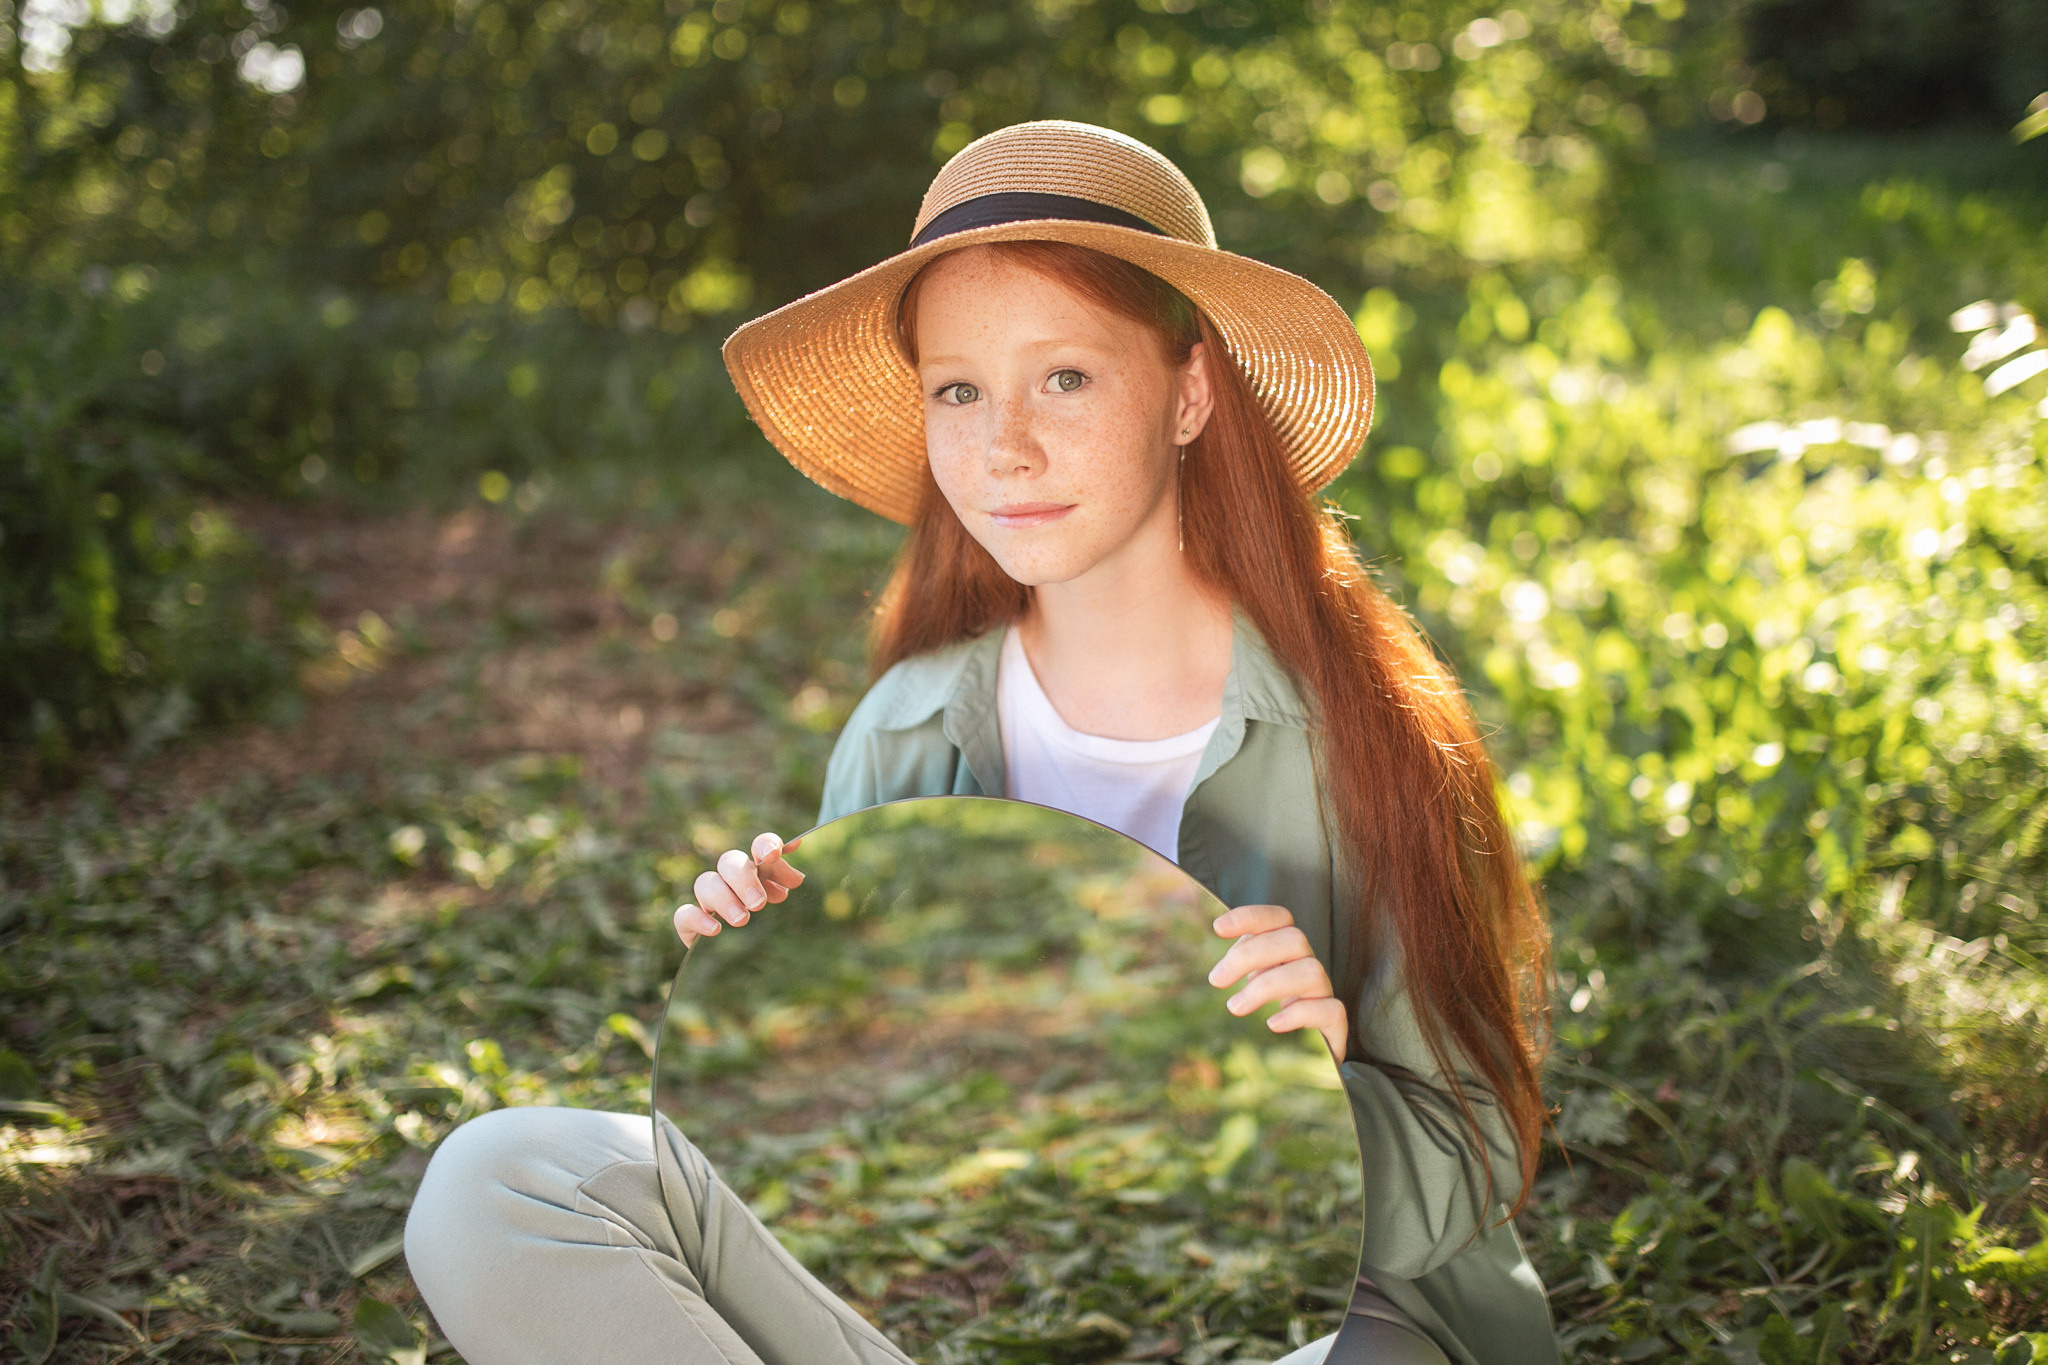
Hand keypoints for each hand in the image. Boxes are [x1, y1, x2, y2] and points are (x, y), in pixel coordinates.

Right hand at [673, 832, 803, 946]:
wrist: (741, 959)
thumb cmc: (765, 924)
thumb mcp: (778, 901)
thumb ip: (785, 885)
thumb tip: (797, 878)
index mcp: (757, 870)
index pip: (758, 847)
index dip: (764, 845)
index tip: (773, 855)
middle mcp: (730, 880)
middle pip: (728, 861)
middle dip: (744, 879)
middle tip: (759, 904)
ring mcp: (708, 901)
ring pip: (705, 883)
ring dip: (724, 899)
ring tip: (742, 920)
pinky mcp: (691, 924)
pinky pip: (684, 915)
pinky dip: (698, 919)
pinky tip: (715, 930)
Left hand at [1208, 904, 1348, 1063]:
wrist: (1307, 1056)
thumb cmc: (1273, 1015)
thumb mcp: (1254, 985)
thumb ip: (1244, 966)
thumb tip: (1220, 965)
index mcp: (1289, 952)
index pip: (1280, 918)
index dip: (1252, 916)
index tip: (1218, 928)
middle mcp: (1310, 967)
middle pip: (1294, 939)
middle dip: (1249, 955)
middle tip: (1216, 980)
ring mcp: (1325, 994)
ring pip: (1310, 971)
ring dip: (1267, 985)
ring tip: (1235, 1007)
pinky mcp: (1335, 1025)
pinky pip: (1329, 1010)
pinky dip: (1299, 1013)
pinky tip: (1273, 1024)